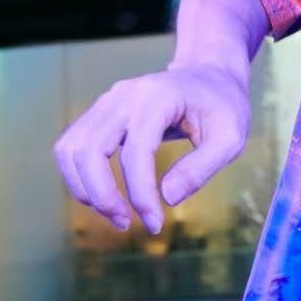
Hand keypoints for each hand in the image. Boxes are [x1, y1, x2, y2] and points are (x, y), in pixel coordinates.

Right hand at [53, 64, 250, 233]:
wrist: (208, 75)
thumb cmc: (223, 106)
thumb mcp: (231, 137)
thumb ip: (201, 168)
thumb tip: (166, 198)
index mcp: (158, 97)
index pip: (135, 152)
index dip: (140, 194)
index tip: (156, 224)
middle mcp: (124, 95)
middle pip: (89, 150)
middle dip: (102, 196)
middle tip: (126, 224)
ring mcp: (106, 101)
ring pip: (70, 149)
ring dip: (83, 189)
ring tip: (115, 213)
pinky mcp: (99, 113)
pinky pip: (72, 147)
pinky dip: (79, 177)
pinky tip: (105, 195)